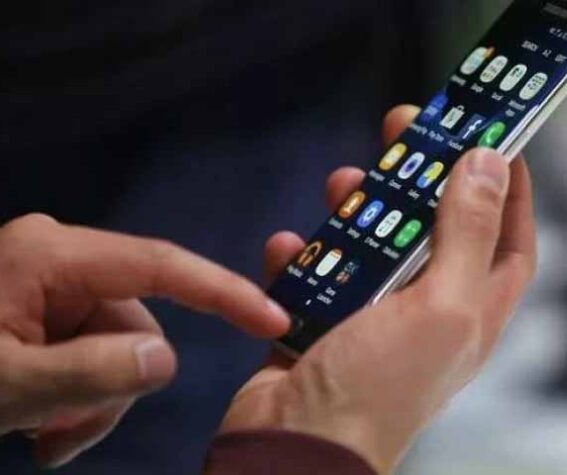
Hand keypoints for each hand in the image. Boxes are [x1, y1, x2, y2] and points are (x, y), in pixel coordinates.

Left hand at [0, 214, 296, 466]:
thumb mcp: (3, 387)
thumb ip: (89, 373)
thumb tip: (165, 360)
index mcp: (50, 255)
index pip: (161, 266)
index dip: (223, 293)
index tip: (273, 321)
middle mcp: (57, 257)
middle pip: (134, 323)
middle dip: (114, 388)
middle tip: (65, 441)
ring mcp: (47, 283)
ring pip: (114, 347)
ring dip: (92, 404)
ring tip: (42, 442)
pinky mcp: (37, 308)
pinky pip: (88, 352)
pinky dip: (75, 397)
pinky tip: (36, 426)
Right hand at [215, 105, 536, 473]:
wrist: (294, 447)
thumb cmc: (377, 389)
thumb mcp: (439, 305)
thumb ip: (466, 233)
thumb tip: (491, 165)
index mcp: (470, 311)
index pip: (508, 241)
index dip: (510, 191)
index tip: (496, 140)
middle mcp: (428, 311)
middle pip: (436, 228)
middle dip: (424, 179)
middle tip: (406, 129)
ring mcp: (374, 315)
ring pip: (374, 243)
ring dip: (358, 211)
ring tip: (343, 182)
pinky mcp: (323, 320)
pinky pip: (317, 273)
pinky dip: (304, 256)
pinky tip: (288, 246)